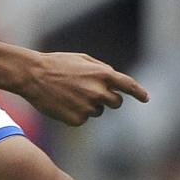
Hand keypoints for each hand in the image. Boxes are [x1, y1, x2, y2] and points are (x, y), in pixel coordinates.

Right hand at [21, 52, 148, 126]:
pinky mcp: (77, 120)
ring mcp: (88, 107)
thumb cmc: (57, 64)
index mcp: (103, 74)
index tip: (146, 98)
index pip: (129, 86)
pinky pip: (84, 119)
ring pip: (98, 111)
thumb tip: (114, 80)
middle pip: (116, 103)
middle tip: (91, 92)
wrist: (33, 75)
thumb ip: (102, 70)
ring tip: (70, 94)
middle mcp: (99, 92)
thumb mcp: (83, 59)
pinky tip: (63, 103)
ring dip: (90, 105)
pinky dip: (76, 113)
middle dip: (109, 99)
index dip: (139, 93)